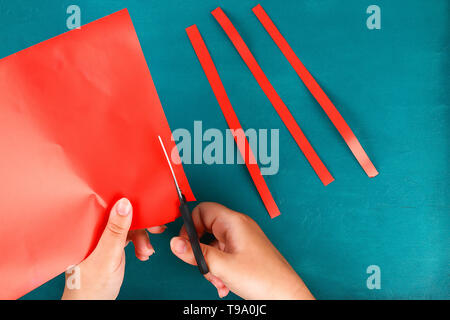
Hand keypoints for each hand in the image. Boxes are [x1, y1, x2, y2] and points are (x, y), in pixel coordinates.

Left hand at [62, 198, 165, 299]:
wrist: (92, 306)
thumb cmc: (89, 288)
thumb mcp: (106, 256)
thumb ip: (115, 231)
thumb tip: (124, 203)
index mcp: (84, 228)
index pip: (105, 204)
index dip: (126, 202)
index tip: (145, 204)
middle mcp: (92, 229)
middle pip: (120, 215)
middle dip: (140, 223)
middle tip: (156, 227)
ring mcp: (101, 238)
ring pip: (127, 226)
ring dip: (142, 237)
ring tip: (146, 251)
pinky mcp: (110, 245)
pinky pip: (128, 237)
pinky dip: (139, 244)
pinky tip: (143, 252)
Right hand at [170, 202, 313, 299]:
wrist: (285, 296)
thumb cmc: (264, 278)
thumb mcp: (222, 266)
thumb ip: (196, 254)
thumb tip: (175, 243)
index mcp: (234, 222)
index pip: (203, 210)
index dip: (190, 225)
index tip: (185, 244)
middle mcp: (238, 227)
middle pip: (205, 229)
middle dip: (200, 251)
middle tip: (202, 266)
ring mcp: (241, 240)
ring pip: (213, 245)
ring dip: (210, 264)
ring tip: (218, 280)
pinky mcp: (244, 252)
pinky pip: (223, 255)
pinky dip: (219, 268)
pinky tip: (224, 283)